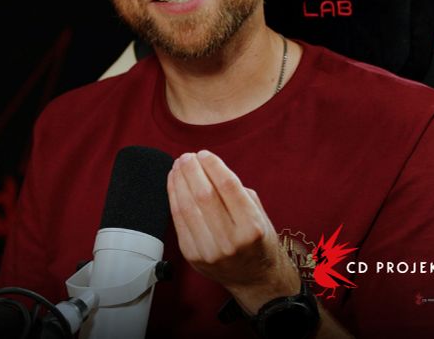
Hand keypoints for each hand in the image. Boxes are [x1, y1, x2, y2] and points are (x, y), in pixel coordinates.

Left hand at [167, 150, 300, 313]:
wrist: (254, 279)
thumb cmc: (257, 241)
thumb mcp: (259, 215)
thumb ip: (237, 193)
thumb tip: (207, 168)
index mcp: (252, 227)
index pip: (228, 187)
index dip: (213, 166)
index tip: (204, 154)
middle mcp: (231, 241)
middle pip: (204, 195)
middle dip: (192, 171)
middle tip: (187, 157)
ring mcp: (209, 251)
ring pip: (186, 207)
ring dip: (179, 181)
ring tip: (178, 166)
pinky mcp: (192, 256)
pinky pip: (178, 221)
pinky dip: (173, 198)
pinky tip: (174, 184)